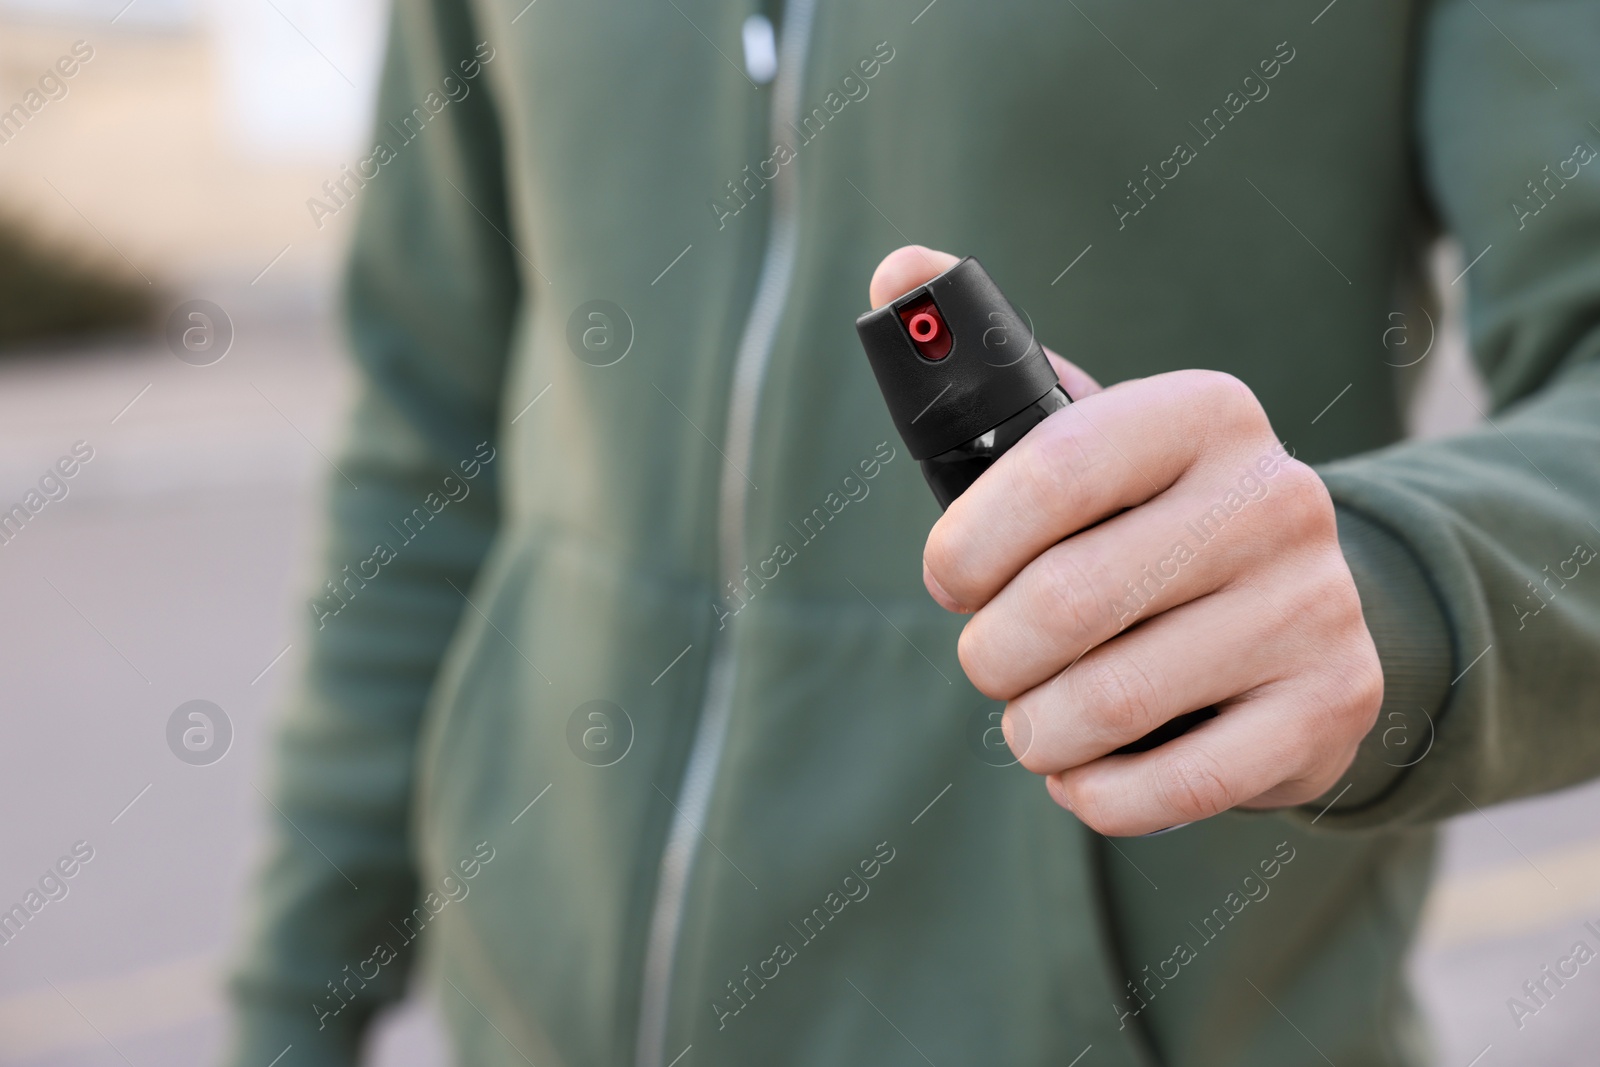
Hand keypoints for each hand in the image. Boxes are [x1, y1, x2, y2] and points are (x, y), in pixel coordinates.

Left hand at [871, 246, 1383, 835]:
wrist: (1313, 616)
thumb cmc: (1153, 527)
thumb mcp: (1093, 443)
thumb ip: (997, 374)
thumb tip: (899, 263)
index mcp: (1204, 413)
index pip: (1051, 470)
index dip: (967, 545)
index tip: (949, 581)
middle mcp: (1277, 498)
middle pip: (1066, 603)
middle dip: (994, 654)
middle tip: (995, 662)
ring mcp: (1315, 608)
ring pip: (1105, 704)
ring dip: (1035, 732)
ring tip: (1037, 719)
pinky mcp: (1330, 708)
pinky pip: (1168, 787)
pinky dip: (1094, 794)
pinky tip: (1085, 770)